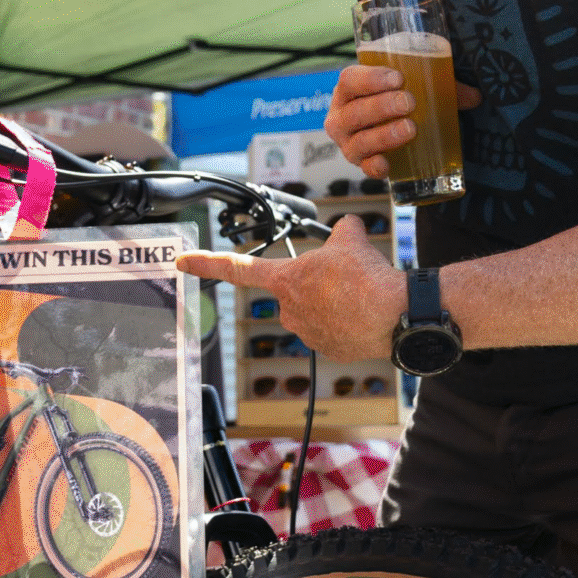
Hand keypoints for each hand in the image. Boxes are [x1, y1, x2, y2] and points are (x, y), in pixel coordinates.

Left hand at [177, 216, 406, 362]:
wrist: (395, 316)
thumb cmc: (368, 277)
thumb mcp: (351, 239)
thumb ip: (341, 230)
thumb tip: (347, 227)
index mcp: (286, 280)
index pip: (238, 268)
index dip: (207, 263)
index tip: (182, 262)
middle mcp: (289, 310)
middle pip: (296, 290)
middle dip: (318, 283)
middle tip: (348, 277)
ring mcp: (307, 333)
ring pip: (317, 309)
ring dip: (334, 302)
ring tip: (361, 296)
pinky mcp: (329, 350)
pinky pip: (334, 330)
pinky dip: (348, 322)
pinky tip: (365, 315)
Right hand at [324, 64, 481, 179]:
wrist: (386, 124)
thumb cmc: (396, 99)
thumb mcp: (417, 87)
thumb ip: (442, 86)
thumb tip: (474, 96)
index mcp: (349, 90)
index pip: (349, 79)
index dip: (370, 78)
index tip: (398, 78)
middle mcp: (341, 117)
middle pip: (354, 111)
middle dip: (381, 107)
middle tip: (409, 102)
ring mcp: (348, 143)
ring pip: (359, 141)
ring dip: (383, 135)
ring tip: (410, 128)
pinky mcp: (361, 164)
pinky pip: (364, 169)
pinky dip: (374, 167)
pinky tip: (387, 164)